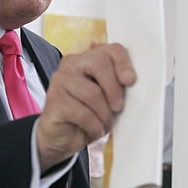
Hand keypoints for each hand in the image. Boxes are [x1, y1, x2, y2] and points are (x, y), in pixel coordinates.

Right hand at [37, 43, 135, 170]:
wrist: (64, 137)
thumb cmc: (90, 114)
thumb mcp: (109, 98)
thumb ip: (119, 86)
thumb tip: (133, 82)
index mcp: (88, 58)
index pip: (111, 50)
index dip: (124, 63)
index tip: (131, 81)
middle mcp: (71, 64)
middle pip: (99, 64)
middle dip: (114, 90)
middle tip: (118, 108)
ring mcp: (60, 81)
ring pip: (92, 93)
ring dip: (104, 114)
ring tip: (104, 123)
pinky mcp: (54, 101)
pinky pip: (82, 113)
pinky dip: (94, 126)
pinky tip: (94, 130)